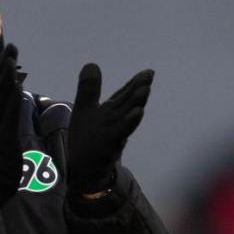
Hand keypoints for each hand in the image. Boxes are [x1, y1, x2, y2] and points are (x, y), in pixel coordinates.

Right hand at [0, 44, 22, 212]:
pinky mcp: (4, 135)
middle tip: (11, 46)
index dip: (2, 70)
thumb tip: (5, 107)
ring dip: (6, 77)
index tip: (7, 53)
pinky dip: (11, 98)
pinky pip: (8, 113)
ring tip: (11, 58)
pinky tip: (16, 86)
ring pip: (2, 97)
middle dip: (4, 66)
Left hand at [67, 64, 153, 194]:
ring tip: (145, 90)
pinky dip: (127, 124)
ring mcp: (113, 134)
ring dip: (135, 104)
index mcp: (111, 112)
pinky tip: (136, 114)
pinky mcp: (107, 146)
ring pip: (126, 118)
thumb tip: (92, 64)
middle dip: (138, 90)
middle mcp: (115, 122)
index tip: (149, 72)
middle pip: (127, 103)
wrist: (84, 170)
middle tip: (149, 76)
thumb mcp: (85, 109)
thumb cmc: (88, 139)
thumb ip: (90, 89)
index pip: (124, 95)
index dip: (135, 83)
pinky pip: (119, 134)